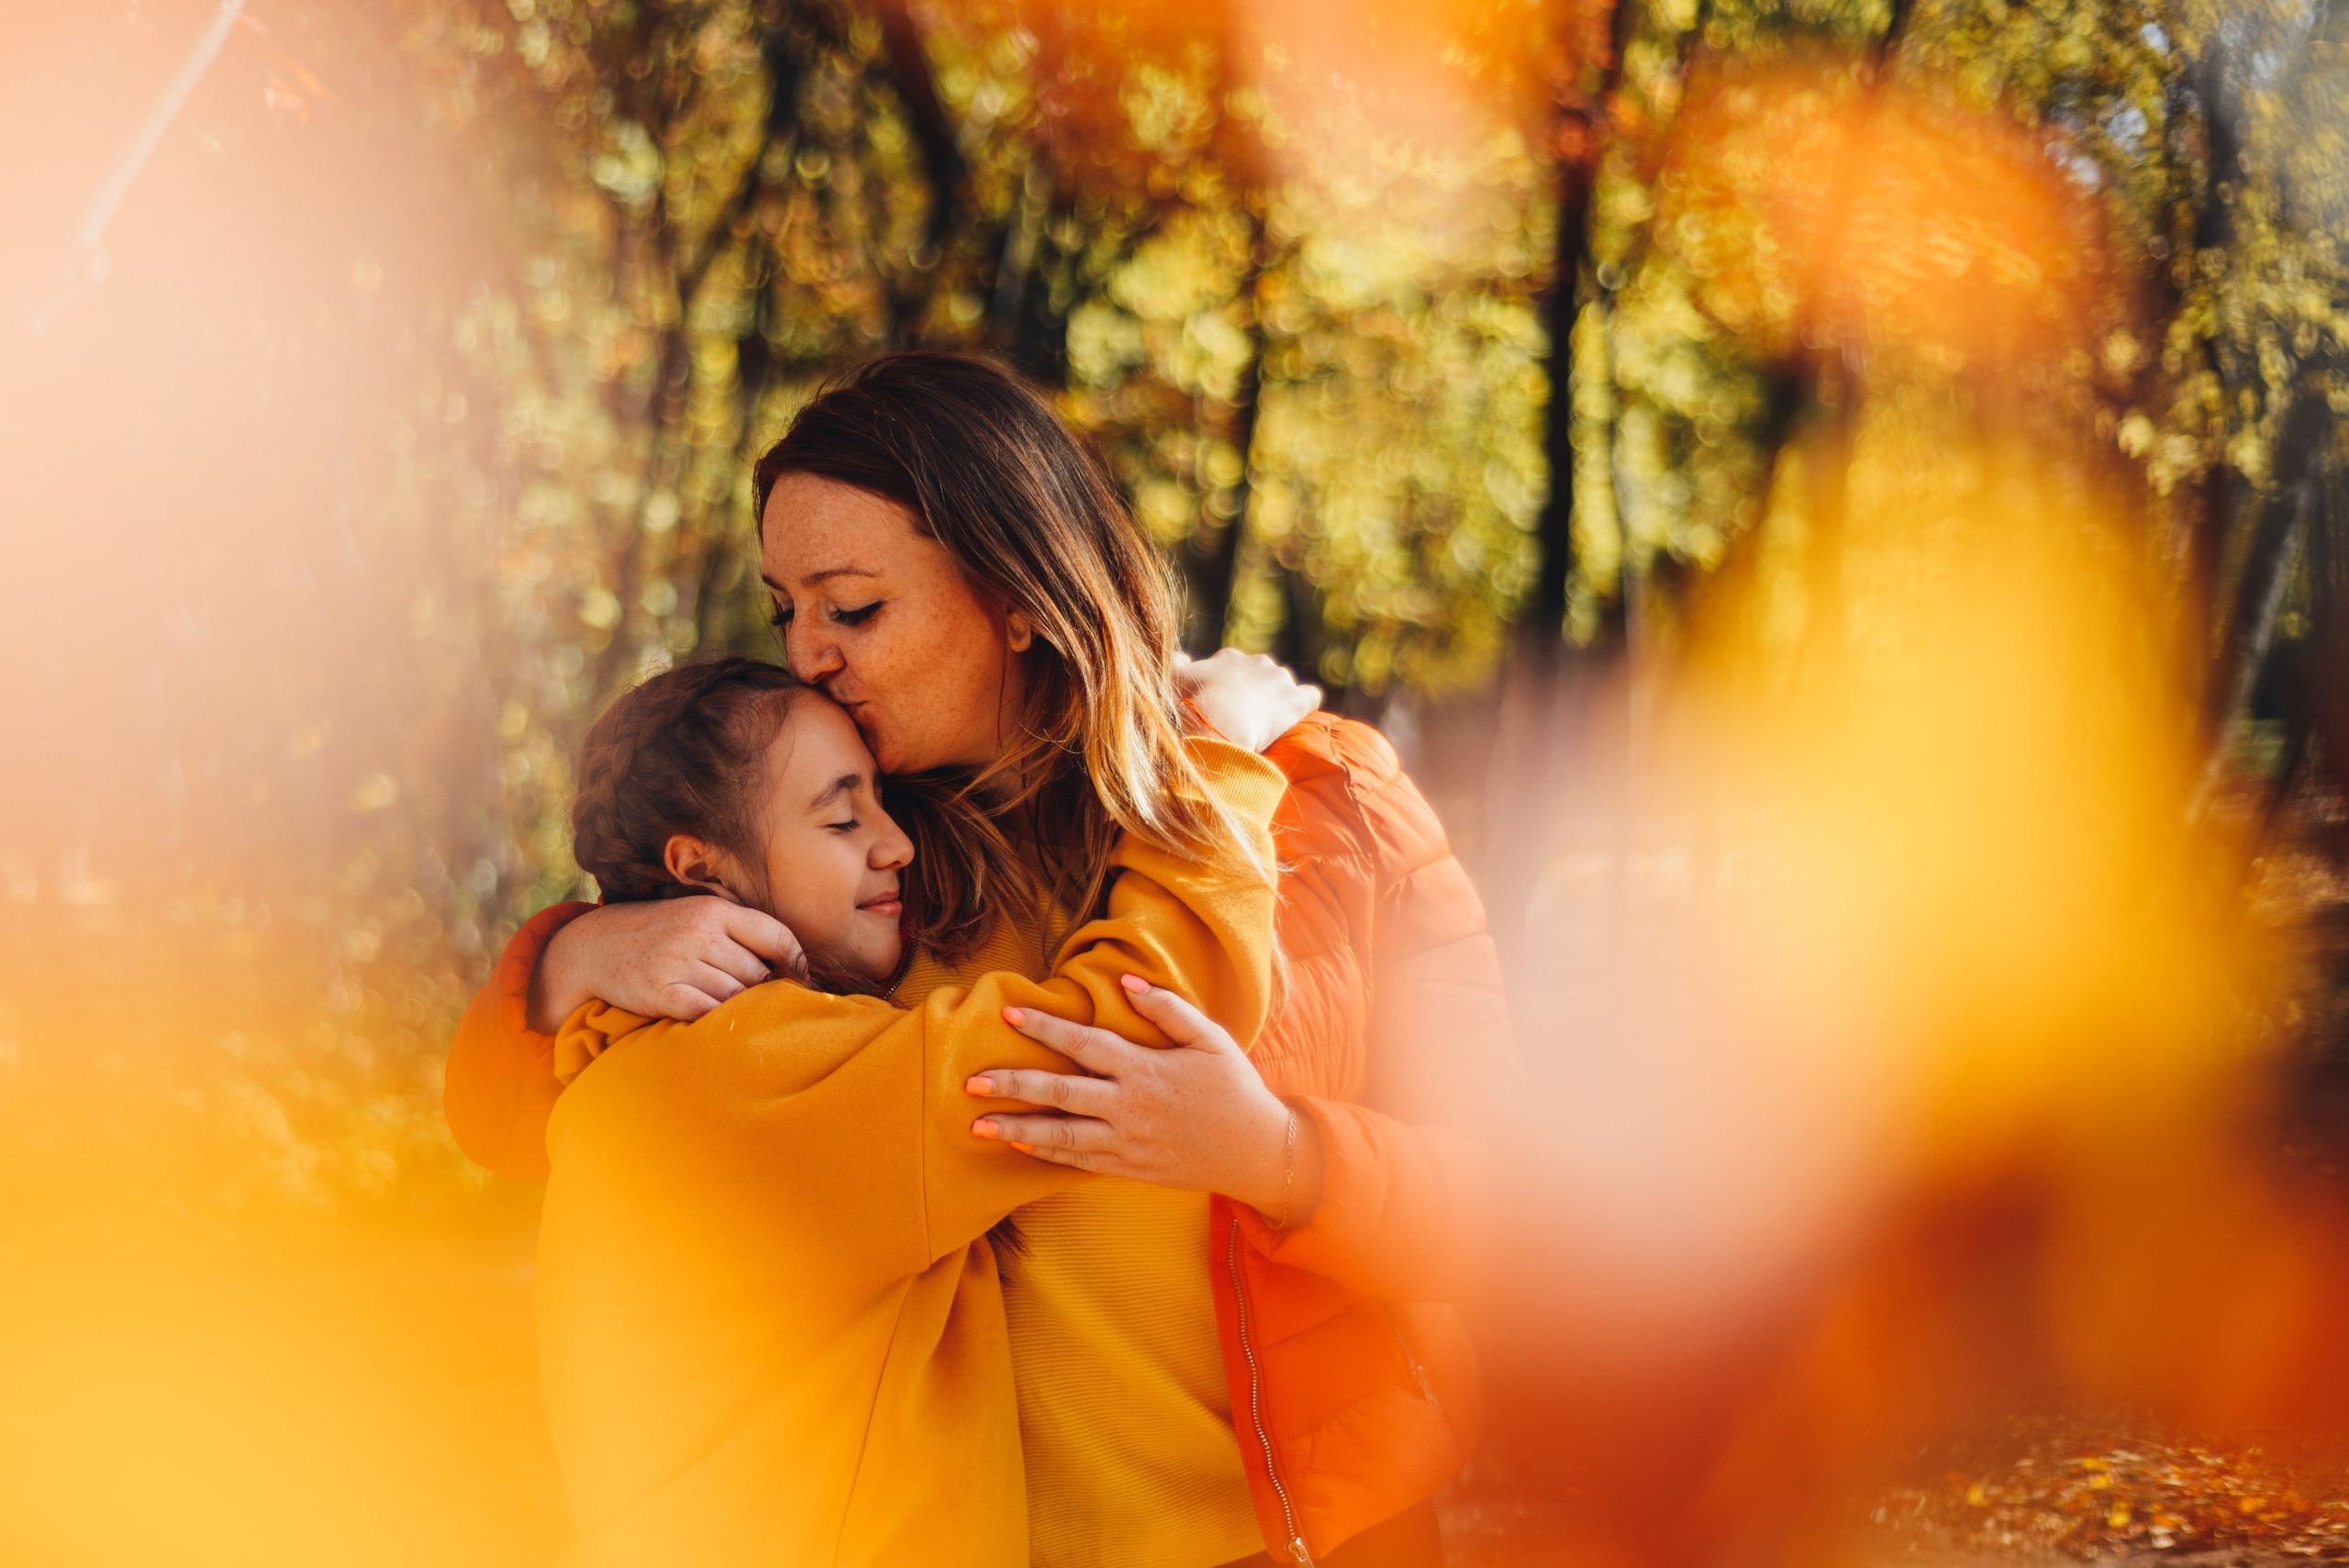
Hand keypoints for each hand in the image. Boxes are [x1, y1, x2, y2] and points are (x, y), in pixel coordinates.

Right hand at [526, 896, 805, 1031]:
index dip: (796, 961)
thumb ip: (739, 929)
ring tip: (734, 1008)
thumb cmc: (659, 932)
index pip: (776, 935)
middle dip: (763, 987)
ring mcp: (678, 963)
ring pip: (736, 995)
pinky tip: (713, 1018)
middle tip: (756, 996)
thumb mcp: (697, 914)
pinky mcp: (660, 993)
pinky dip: (716, 1019)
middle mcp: (698, 933)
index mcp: (714, 910)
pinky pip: (707, 1012)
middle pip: (758, 971)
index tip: (801, 977)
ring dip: (740, 1005)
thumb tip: (790, 963)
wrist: (594, 945)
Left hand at [966, 975, 1323, 1225]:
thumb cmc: (1233, 1088)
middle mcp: (1129, 1107)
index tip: (1007, 1015)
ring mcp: (1127, 1143)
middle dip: (1013, 1086)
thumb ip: (1167, 1009)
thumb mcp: (1210, 1039)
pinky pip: (1080, 1162)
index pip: (1084, 1043)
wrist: (1257, 1152)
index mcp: (1145, 1070)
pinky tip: (1019, 1145)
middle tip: (970, 1081)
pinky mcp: (1129, 1168)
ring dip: (1017, 1128)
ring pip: (1062, 1136)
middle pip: (1061, 1094)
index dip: (1044, 1028)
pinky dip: (1047, 1154)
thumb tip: (1126, 981)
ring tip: (977, 1125)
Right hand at [1175, 648, 1320, 753]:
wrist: (1215, 722)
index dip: (1229, 683)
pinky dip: (1307, 703)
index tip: (1224, 700)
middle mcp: (1257, 662)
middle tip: (1246, 714)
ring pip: (1285, 684)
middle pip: (1261, 672)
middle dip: (1256, 689)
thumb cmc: (1189, 702)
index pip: (1233, 665)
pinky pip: (1310, 696)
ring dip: (1280, 697)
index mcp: (1229, 658)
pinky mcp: (1295, 702)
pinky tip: (1302, 713)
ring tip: (1271, 719)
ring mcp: (1279, 680)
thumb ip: (1176, 663)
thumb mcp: (1172, 678)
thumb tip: (1181, 656)